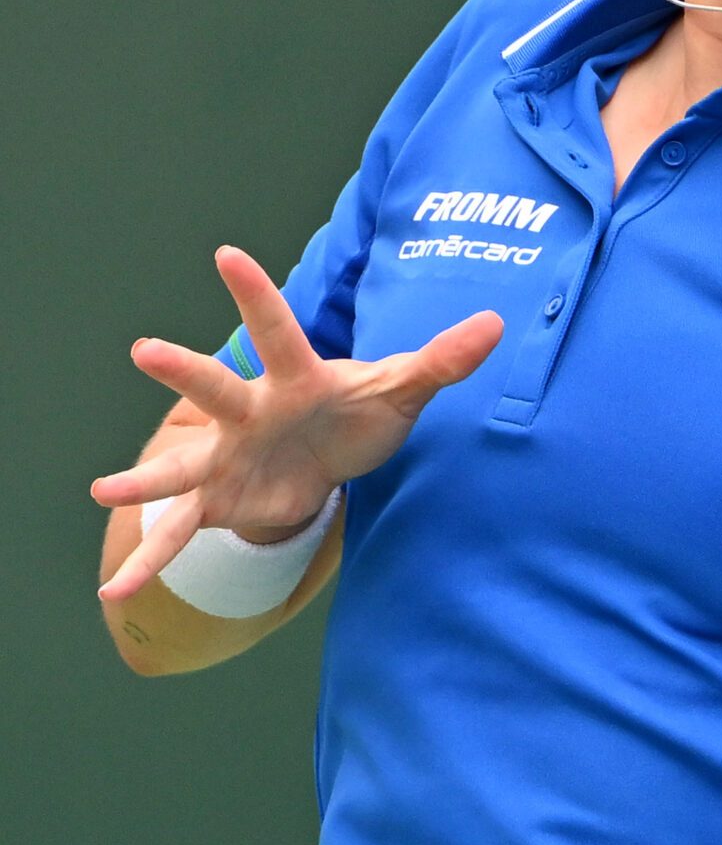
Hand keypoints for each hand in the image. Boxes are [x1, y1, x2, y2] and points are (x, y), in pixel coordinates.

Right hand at [92, 245, 502, 600]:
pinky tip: (117, 590)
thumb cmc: (359, 411)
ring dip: (145, 480)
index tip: (226, 254)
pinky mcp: (219, 500)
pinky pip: (180, 531)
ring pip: (182, 466)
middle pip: (218, 388)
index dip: (258, 294)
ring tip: (101, 492)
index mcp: (296, 378)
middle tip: (144, 349)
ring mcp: (227, 456)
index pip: (279, 331)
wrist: (326, 459)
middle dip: (185, 372)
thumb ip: (444, 358)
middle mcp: (250, 412)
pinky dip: (150, 562)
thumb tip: (498, 324)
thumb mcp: (403, 387)